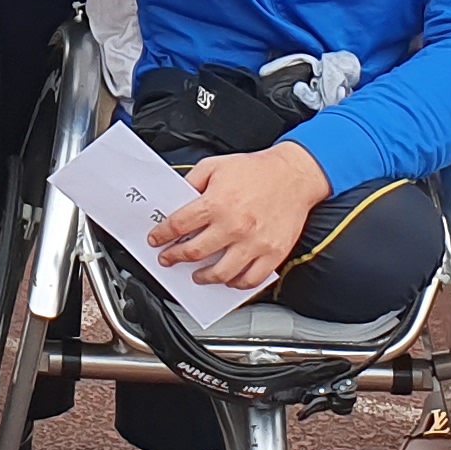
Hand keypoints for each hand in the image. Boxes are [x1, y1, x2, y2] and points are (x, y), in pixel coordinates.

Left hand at [148, 144, 331, 294]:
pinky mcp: (272, 254)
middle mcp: (234, 226)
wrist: (294, 176)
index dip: (162, 235)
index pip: (178, 226)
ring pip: (220, 273)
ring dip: (202, 277)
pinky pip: (250, 279)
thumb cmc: (257, 170)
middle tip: (169, 258)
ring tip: (196, 275)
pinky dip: (235, 284)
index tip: (156, 240)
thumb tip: (175, 201)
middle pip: (194, 252)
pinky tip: (228, 279)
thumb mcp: (215, 165)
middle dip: (175, 257)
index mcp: (217, 203)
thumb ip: (192, 182)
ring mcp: (254, 243)